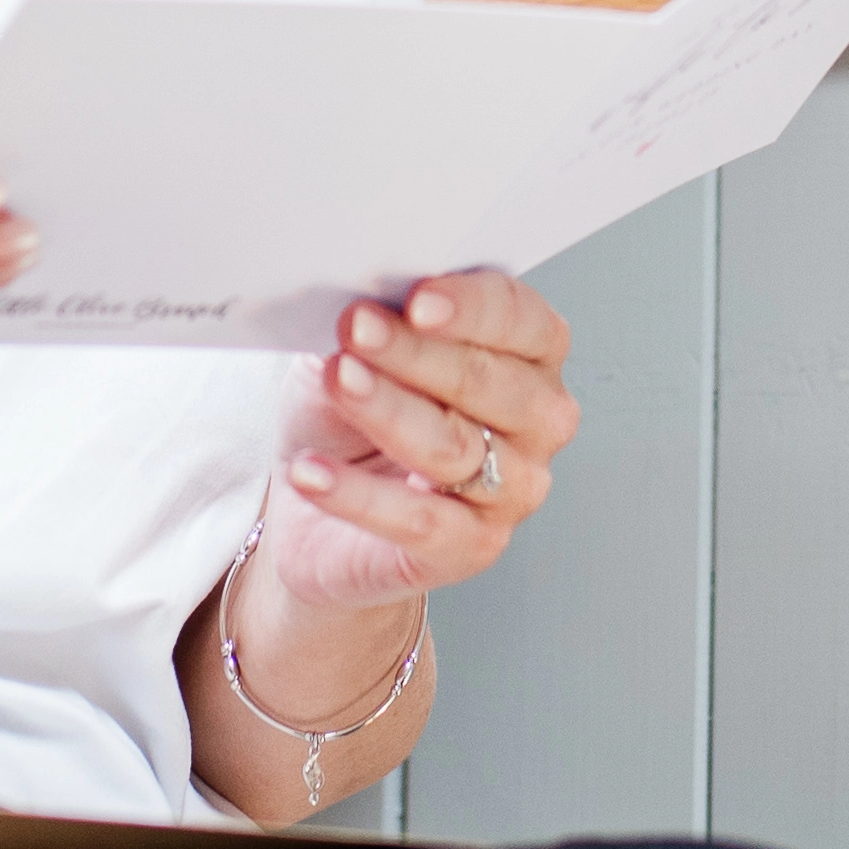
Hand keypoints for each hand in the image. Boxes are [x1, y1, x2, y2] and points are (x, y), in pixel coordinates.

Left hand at [260, 267, 575, 612]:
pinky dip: (357, 495)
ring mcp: (513, 491)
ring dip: (386, 410)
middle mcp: (537, 423)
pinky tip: (311, 471)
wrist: (311, 501)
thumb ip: (373, 320)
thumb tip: (363, 299)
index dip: (472, 308)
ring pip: (452, 447)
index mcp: (529, 356)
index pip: (522, 321)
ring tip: (336, 382)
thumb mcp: (353, 348)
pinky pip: (418, 519)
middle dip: (415, 353)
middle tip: (356, 329)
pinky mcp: (472, 549)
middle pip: (486, 381)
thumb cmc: (348, 415)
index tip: (416, 299)